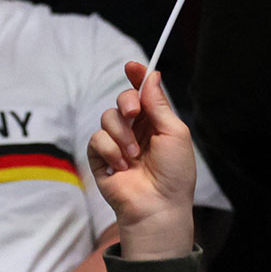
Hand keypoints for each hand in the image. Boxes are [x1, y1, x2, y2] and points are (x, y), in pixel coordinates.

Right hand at [89, 63, 195, 259]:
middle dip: (127, 102)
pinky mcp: (100, 158)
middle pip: (122, 99)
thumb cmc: (174, 173)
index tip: (132, 66)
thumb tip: (151, 76)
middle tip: (133, 113)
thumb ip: (158, 104)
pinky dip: (110, 150)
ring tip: (133, 154)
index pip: (143, 93)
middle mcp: (136, 130)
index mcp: (156, 123)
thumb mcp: (174, 133)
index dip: (137, 77)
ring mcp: (117, 144)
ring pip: (107, 117)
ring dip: (121, 134)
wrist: (158, 205)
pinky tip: (121, 165)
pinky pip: (96, 138)